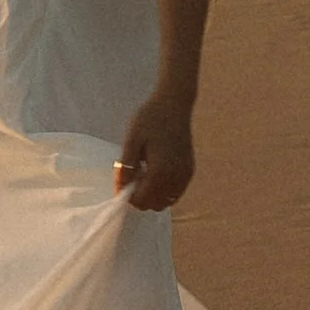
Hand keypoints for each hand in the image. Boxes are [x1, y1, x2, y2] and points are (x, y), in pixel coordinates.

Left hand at [115, 85, 194, 212]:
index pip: (142, 201)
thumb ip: (125, 167)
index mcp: (161, 171)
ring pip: (166, 201)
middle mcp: (176, 177)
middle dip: (141, 196)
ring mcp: (185, 175)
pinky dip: (164, 190)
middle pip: (154, 205)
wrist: (174, 104)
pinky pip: (176, 193)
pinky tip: (157, 172)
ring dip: (153, 194)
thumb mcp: (131, 140)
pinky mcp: (190, 170)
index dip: (129, 195)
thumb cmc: (150, 119)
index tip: (124, 179)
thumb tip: (120, 190)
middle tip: (134, 174)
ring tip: (145, 172)